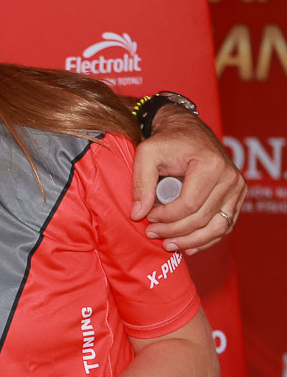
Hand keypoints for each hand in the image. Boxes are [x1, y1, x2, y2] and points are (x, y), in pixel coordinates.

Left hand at [131, 106, 245, 253]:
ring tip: (169, 245)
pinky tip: (188, 245)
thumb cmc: (167, 141)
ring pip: (217, 227)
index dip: (166, 217)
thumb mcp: (146, 154)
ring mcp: (237, 188)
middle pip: (202, 218)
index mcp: (210, 165)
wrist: (188, 131)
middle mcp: (229, 177)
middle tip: (153, 234)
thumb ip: (141, 183)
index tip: (147, 218)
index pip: (189, 204)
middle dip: (174, 231)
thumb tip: (138, 214)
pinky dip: (207, 238)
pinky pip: (225, 225)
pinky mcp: (237, 196)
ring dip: (191, 240)